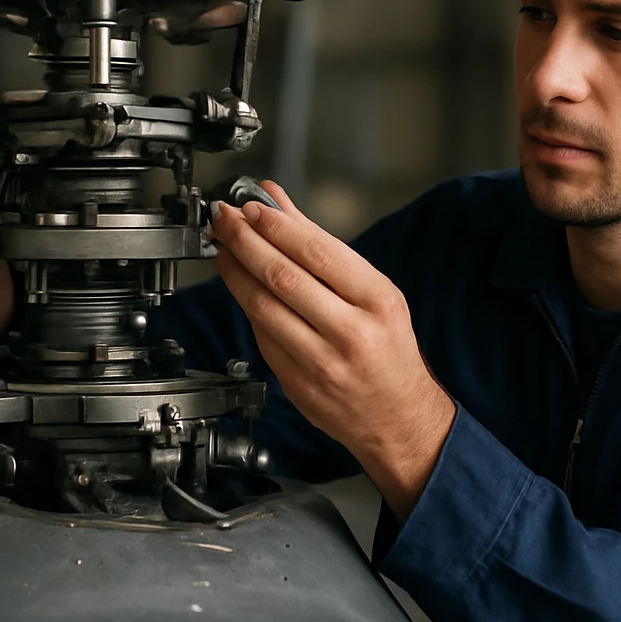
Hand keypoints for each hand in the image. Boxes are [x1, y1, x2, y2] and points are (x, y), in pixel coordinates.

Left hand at [210, 182, 455, 518]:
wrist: (398, 417)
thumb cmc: (389, 348)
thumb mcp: (373, 291)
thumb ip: (321, 246)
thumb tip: (278, 204)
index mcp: (377, 302)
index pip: (317, 253)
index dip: (276, 226)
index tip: (251, 206)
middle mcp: (351, 333)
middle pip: (283, 277)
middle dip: (245, 241)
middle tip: (224, 218)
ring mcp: (322, 363)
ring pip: (264, 307)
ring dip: (234, 271)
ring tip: (222, 246)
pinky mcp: (297, 384)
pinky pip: (262, 336)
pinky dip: (246, 304)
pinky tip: (237, 283)